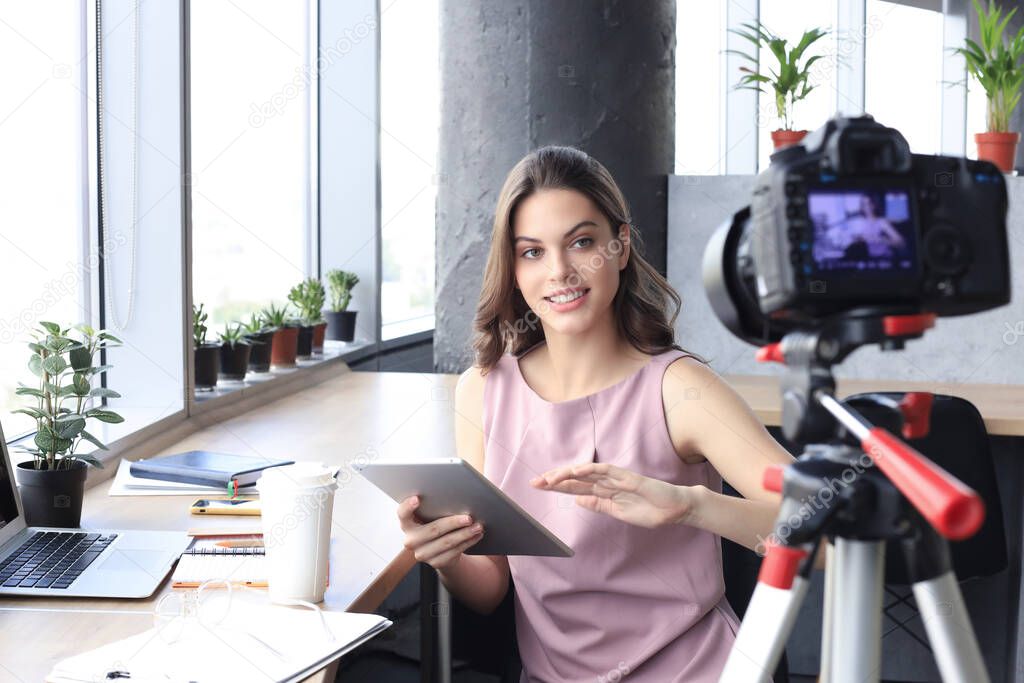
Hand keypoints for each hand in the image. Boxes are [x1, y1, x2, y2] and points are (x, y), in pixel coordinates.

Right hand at [396, 496, 483, 570]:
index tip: (417, 498)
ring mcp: (422, 554)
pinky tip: (476, 535)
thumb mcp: (431, 516)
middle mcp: (411, 540)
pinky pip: (454, 552)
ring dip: (465, 534)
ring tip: (478, 526)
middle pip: (433, 529)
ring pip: (447, 542)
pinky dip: (468, 542)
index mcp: (407, 524)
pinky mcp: (435, 563)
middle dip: (453, 523)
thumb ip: (435, 508)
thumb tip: (457, 497)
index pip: (402, 514)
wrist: (440, 550)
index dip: (407, 506)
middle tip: (469, 517)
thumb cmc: (436, 524)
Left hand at [530, 463, 696, 528]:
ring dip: (567, 474)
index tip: (538, 486)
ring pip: (586, 472)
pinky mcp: (627, 477)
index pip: (574, 487)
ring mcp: (616, 478)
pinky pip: (606, 471)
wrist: (673, 509)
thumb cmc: (648, 510)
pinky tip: (577, 471)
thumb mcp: (617, 513)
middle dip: (554, 479)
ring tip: (549, 478)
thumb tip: (578, 500)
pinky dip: (591, 469)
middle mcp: (606, 482)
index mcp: (603, 491)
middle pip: (575, 478)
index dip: (556, 486)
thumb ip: (598, 505)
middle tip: (534, 482)